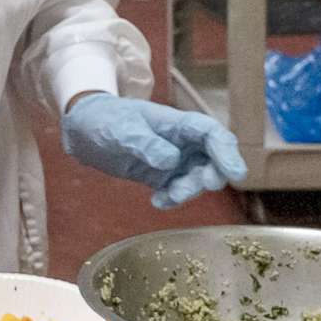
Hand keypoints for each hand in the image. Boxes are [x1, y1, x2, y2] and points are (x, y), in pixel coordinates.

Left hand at [61, 94, 246, 208]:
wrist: (84, 129)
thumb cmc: (106, 119)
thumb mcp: (122, 129)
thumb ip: (145, 144)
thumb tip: (170, 161)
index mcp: (178, 124)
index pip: (212, 134)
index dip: (227, 152)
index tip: (236, 174)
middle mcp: (182, 143)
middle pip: (212, 160)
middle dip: (212, 175)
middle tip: (203, 185)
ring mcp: (173, 161)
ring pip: (196, 179)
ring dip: (188, 191)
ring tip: (166, 196)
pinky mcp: (161, 177)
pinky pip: (176, 191)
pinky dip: (171, 199)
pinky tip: (156, 201)